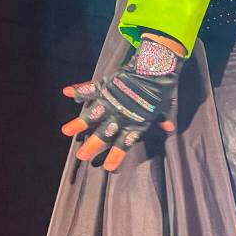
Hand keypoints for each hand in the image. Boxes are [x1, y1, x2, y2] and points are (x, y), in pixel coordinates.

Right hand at [61, 34, 185, 171]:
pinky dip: (78, 90)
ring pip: (92, 115)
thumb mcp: (165, 108)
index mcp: (135, 122)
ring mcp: (112, 100)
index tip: (108, 167)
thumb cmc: (163, 89)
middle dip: (92, 145)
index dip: (116, 155)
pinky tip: (66, 92)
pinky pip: (90, 89)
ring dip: (79, 123)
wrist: (158, 68)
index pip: (124, 143)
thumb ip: (163, 120)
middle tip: (81, 156)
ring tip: (66, 131)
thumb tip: (170, 130)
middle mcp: (121, 115)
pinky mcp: (107, 85)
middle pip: (104, 134)